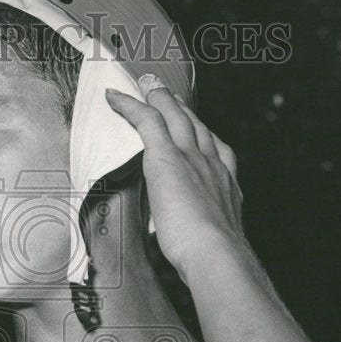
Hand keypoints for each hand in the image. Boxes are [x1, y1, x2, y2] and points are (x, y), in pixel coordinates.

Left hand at [105, 81, 244, 277]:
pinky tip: (116, 97)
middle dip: (182, 108)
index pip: (212, 149)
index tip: (195, 129)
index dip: (201, 136)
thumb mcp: (212, 236)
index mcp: (224, 182)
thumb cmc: (213, 254)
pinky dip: (130, 105)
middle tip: (169, 94)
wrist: (217, 252)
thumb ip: (199, 229)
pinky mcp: (166, 157)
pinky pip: (146, 120)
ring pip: (174, 115)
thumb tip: (185, 239)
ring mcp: (191, 156)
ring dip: (160, 98)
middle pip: (194, 125)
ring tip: (147, 86)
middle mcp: (211, 163)